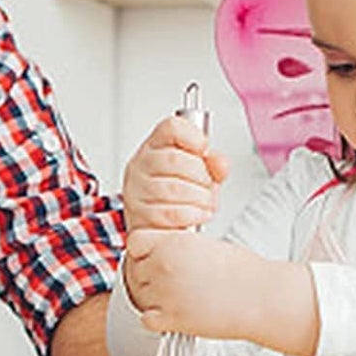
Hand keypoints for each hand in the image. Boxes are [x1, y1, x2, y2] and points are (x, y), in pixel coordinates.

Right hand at [122, 116, 229, 232]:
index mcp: (155, 147)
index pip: (171, 128)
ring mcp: (136, 191)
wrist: (158, 228)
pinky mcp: (139, 216)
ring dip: (200, 199)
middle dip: (201, 176)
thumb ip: (213, 164)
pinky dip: (192, 215)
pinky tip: (197, 214)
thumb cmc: (178, 198)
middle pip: (174, 159)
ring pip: (174, 188)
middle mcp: (141, 166)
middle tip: (207, 185)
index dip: (193, 136)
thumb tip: (219, 162)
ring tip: (205, 203)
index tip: (203, 149)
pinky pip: (171, 213)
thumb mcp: (200, 175)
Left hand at [125, 230, 319, 355]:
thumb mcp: (204, 245)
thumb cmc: (243, 272)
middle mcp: (164, 265)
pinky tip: (176, 314)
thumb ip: (177, 248)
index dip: (143, 251)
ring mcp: (165, 292)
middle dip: (150, 277)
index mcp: (173, 242)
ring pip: (139, 295)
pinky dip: (157, 320)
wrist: (263, 297)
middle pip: (135, 271)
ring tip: (179, 299)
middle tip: (172, 284)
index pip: (135, 242)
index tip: (154, 257)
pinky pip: (146, 319)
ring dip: (153, 299)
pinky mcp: (171, 318)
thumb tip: (160, 253)